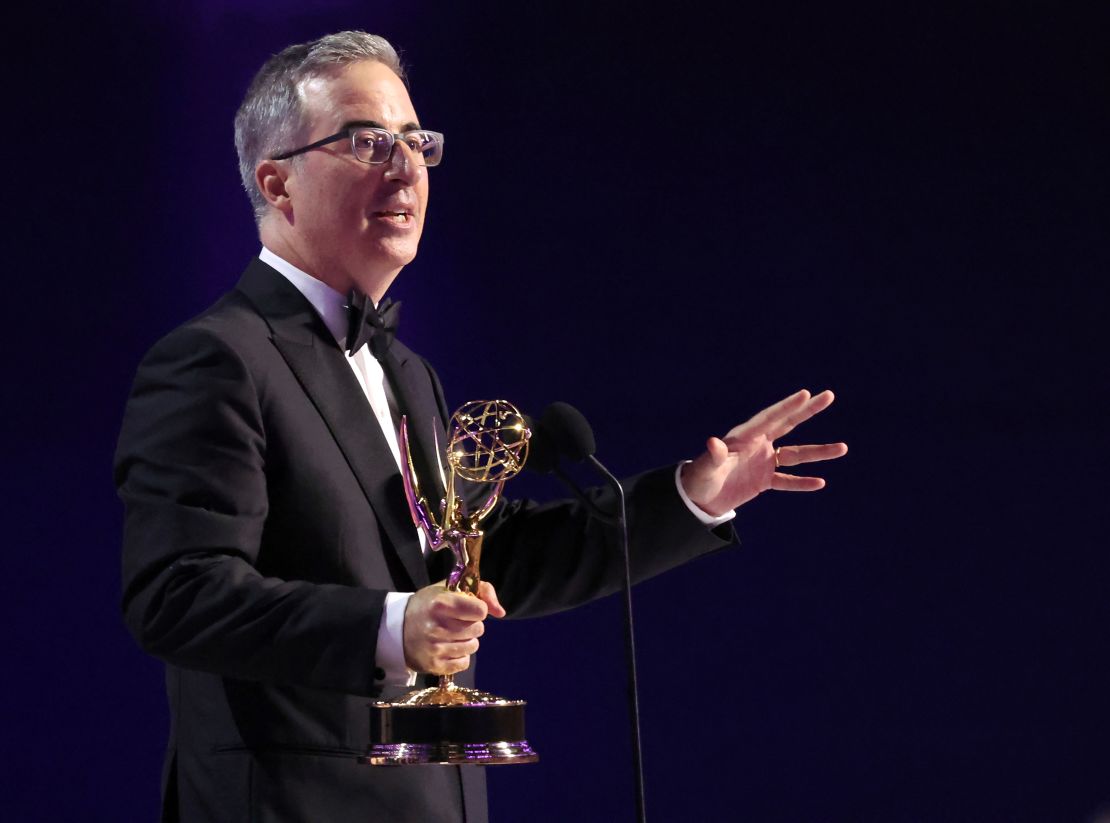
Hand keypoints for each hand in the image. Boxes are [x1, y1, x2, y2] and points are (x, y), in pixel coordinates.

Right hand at [402, 580, 505, 674]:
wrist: (397, 628)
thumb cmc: (428, 604)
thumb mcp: (450, 588)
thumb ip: (481, 591)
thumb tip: (501, 612)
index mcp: (440, 604)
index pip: (480, 611)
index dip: (478, 609)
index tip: (467, 608)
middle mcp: (437, 627)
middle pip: (479, 629)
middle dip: (472, 624)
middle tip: (456, 621)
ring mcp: (435, 648)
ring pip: (473, 647)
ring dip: (467, 640)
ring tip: (451, 634)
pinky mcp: (434, 665)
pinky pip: (464, 662)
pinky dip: (460, 656)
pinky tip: (448, 647)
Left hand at [681, 389, 847, 515]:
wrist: (698, 498)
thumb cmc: (699, 478)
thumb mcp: (705, 467)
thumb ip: (714, 455)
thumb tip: (712, 443)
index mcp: (744, 436)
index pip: (770, 418)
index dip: (787, 406)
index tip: (806, 393)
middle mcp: (757, 445)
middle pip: (788, 424)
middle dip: (808, 411)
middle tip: (829, 395)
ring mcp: (763, 462)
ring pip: (795, 455)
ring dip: (818, 452)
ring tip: (843, 448)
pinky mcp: (764, 480)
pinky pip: (787, 480)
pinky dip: (802, 482)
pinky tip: (820, 482)